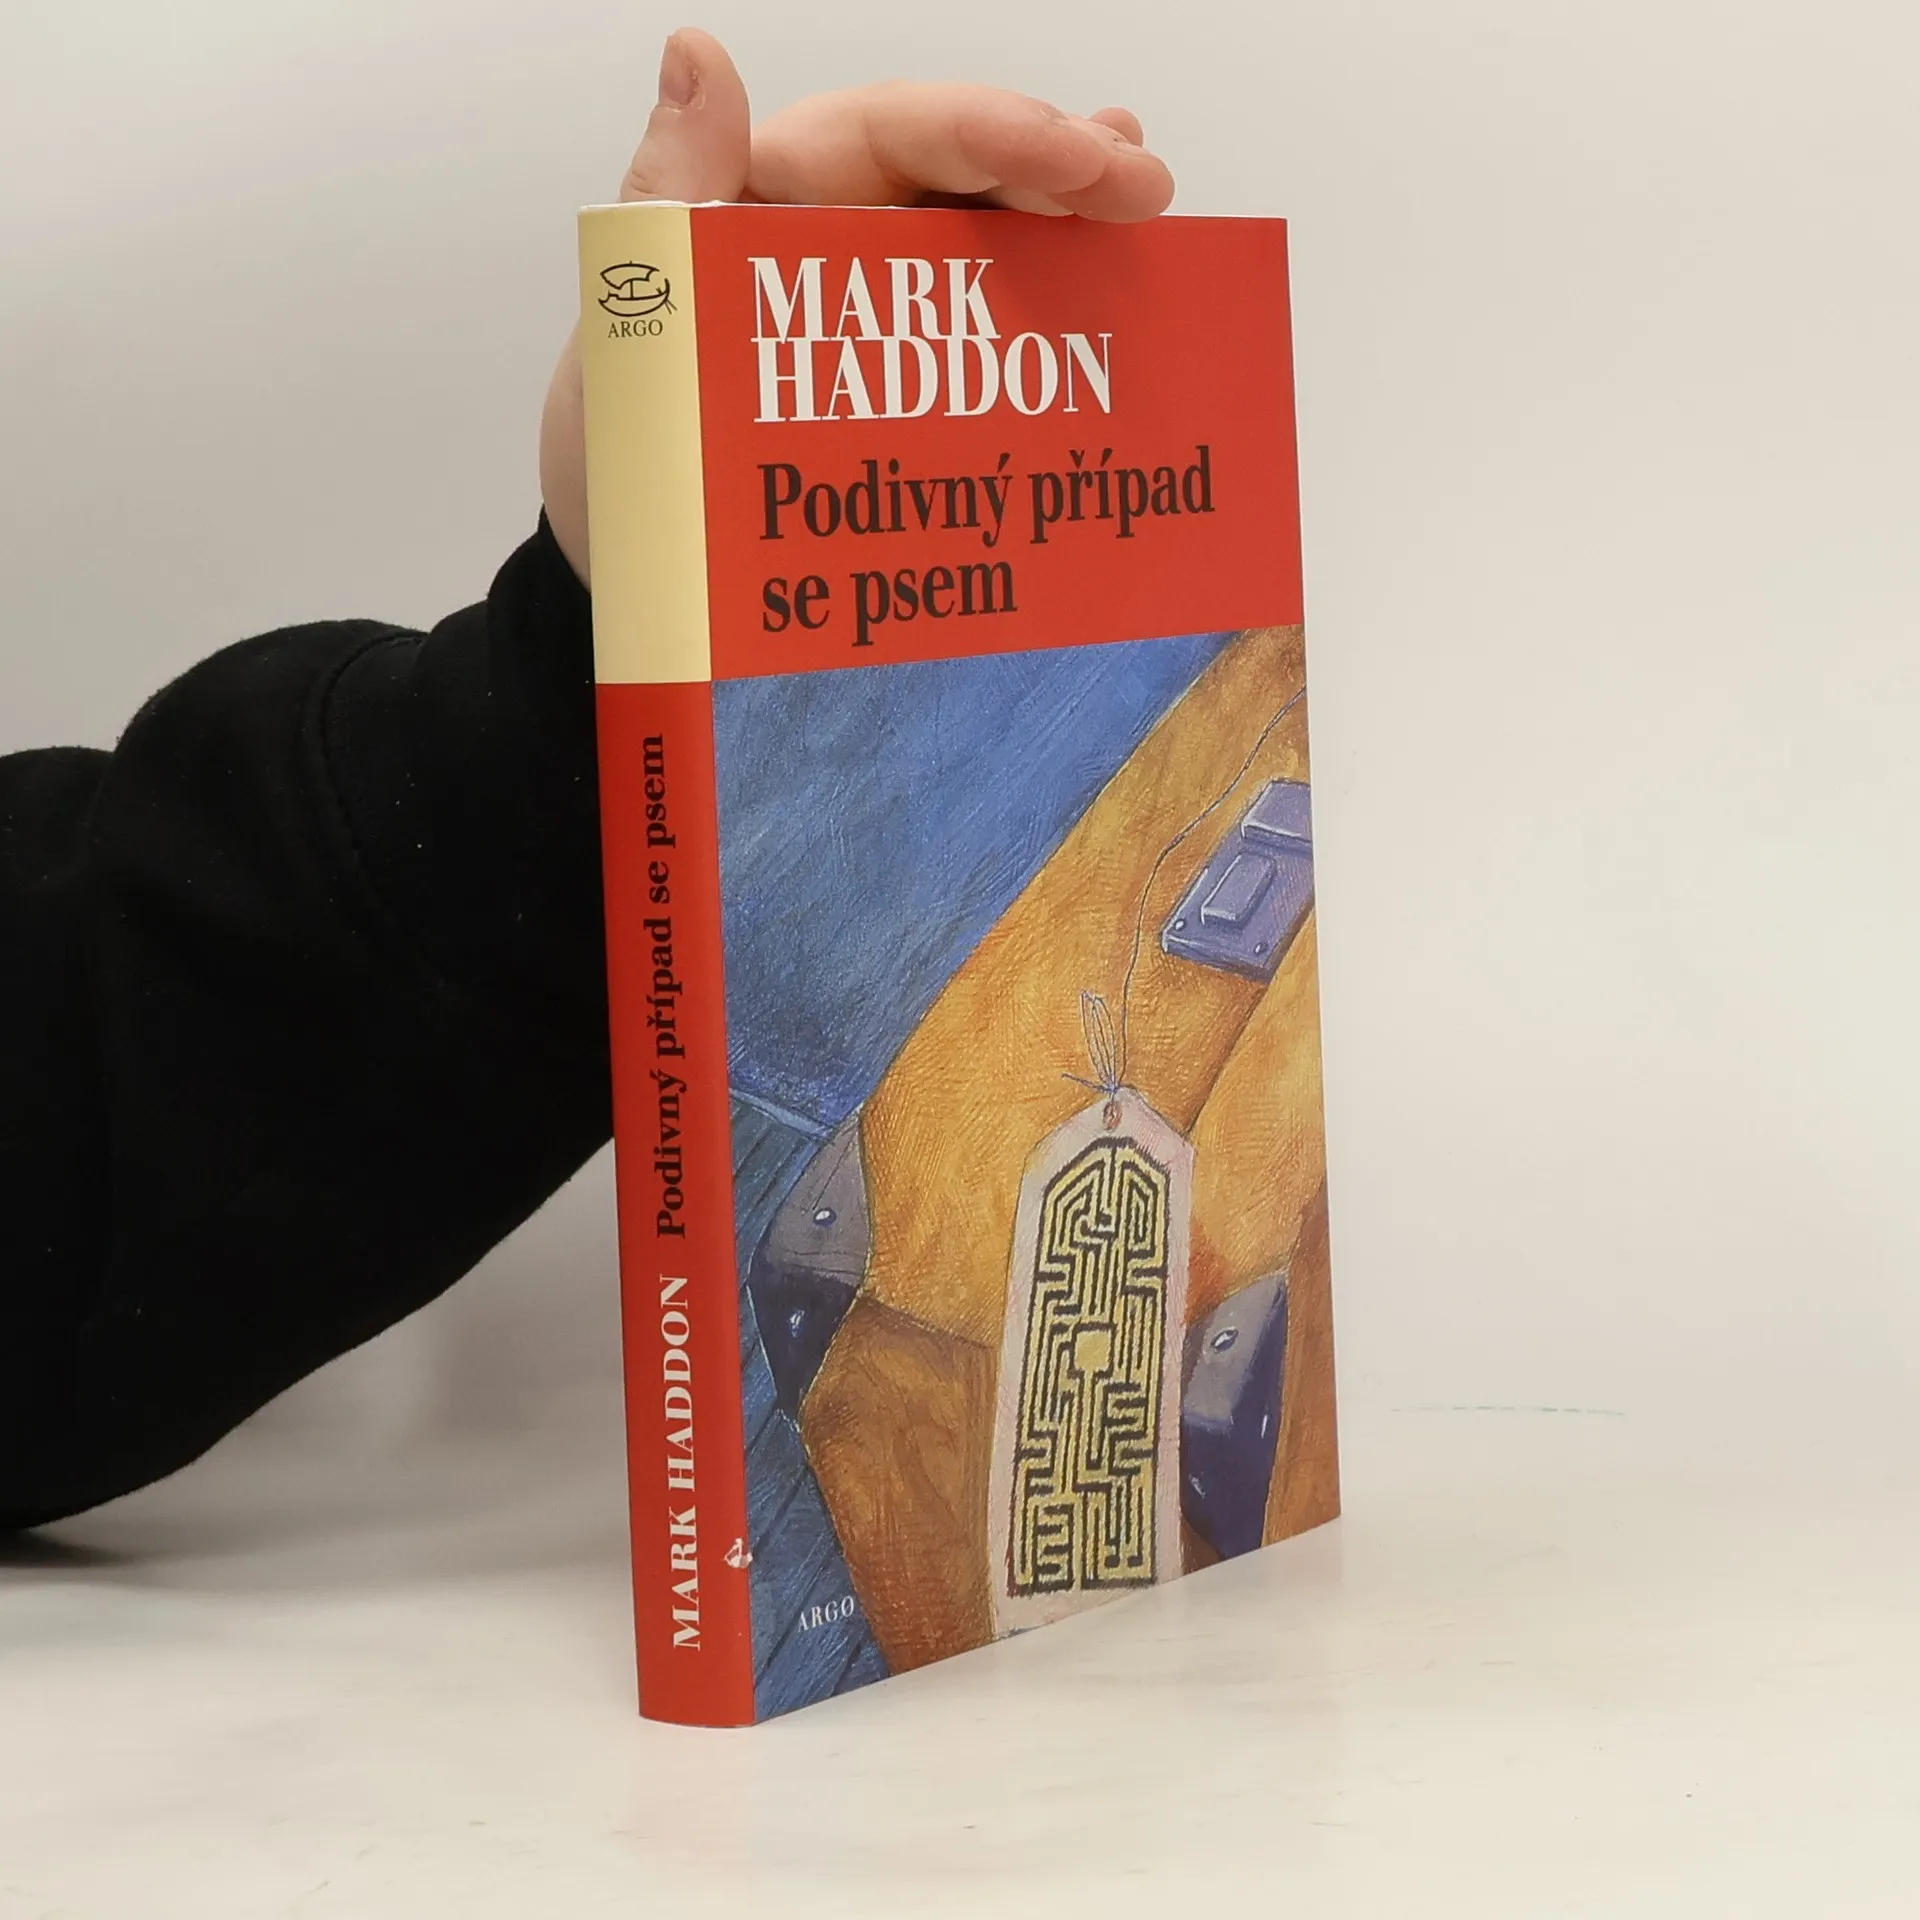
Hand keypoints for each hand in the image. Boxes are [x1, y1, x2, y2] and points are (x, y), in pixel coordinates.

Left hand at [539, 28, 1175, 583]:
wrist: (627, 578)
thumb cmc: (617, 456)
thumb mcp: (627, 327)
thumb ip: (669, 192)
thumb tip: (699, 53)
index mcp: (766, 201)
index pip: (897, 132)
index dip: (996, 130)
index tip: (1081, 156)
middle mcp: (831, 243)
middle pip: (962, 173)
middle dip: (1058, 166)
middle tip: (1144, 187)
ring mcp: (873, 315)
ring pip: (985, 238)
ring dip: (1070, 217)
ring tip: (1145, 209)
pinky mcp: (897, 388)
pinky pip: (981, 332)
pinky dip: (1048, 307)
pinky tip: (1106, 292)